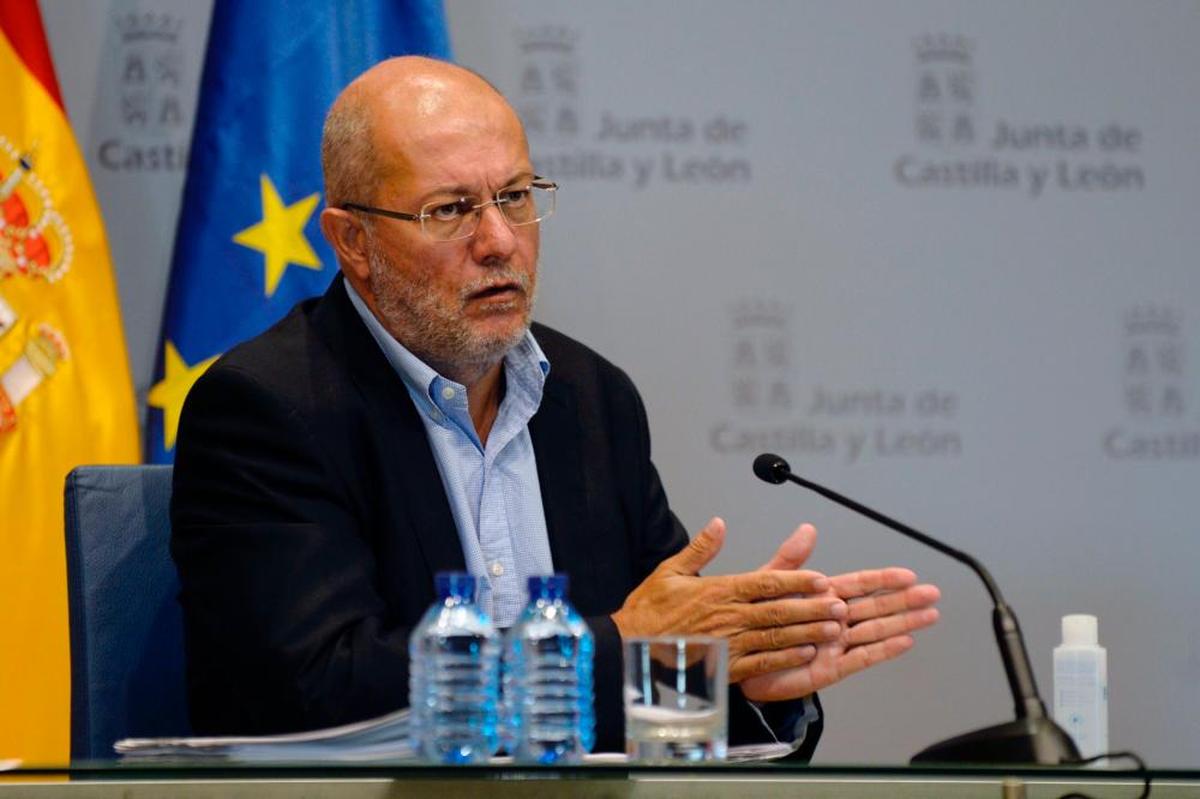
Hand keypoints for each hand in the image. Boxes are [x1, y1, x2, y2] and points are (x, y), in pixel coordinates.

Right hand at [611, 517, 846, 682]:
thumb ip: (700, 548)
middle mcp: (728, 617)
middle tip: (840, 606)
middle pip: (779, 610)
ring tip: (834, 630)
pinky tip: (806, 654)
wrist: (627, 649)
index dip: (796, 581)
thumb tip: (719, 524)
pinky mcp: (725, 668)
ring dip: (808, 632)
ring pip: (777, 637)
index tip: (820, 579)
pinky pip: (762, 663)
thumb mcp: (670, 571)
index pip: (765, 583)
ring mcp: (728, 644)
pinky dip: (786, 658)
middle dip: (813, 608)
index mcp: (718, 591)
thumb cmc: (648, 611)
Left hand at [739, 524, 940, 702]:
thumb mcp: (768, 583)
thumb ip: (791, 560)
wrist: (736, 659)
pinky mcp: (830, 669)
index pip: (859, 585)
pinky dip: (884, 650)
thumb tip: (808, 529)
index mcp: (821, 597)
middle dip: (905, 600)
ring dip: (903, 623)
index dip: (884, 580)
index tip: (908, 574)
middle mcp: (833, 620)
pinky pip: (861, 658)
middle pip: (876, 607)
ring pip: (875, 631)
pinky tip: (905, 641)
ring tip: (930, 615)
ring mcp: (835, 645)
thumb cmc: (753, 621)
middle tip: (933, 593)